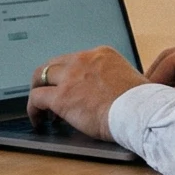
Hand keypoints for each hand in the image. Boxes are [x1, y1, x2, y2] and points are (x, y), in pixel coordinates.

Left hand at [26, 46, 145, 138]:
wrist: (139, 112)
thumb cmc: (141, 103)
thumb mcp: (129, 79)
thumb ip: (114, 80)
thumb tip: (108, 93)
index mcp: (101, 54)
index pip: (74, 60)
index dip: (67, 75)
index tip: (67, 87)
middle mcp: (83, 60)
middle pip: (54, 64)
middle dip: (48, 79)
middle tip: (47, 94)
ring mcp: (70, 77)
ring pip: (40, 77)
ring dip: (37, 91)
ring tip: (40, 107)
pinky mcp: (62, 97)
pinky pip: (36, 98)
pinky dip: (33, 109)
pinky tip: (38, 119)